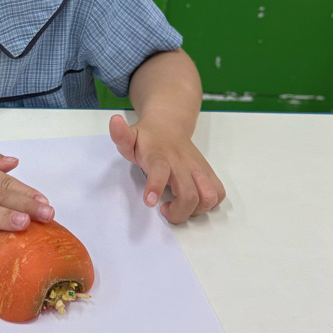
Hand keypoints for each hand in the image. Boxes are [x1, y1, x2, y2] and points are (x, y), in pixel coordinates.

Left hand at [109, 114, 224, 222]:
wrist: (168, 125)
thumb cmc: (147, 139)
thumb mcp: (130, 137)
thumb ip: (121, 136)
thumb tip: (114, 122)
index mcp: (160, 155)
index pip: (160, 169)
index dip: (156, 186)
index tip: (149, 201)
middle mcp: (182, 162)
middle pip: (189, 193)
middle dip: (178, 211)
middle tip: (164, 209)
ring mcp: (198, 168)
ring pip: (208, 196)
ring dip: (194, 210)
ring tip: (179, 206)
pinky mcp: (208, 172)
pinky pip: (218, 193)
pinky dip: (209, 204)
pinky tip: (192, 202)